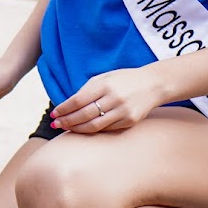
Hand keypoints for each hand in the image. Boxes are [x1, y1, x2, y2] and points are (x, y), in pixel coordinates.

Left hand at [50, 65, 164, 133]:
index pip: (78, 100)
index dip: (64, 109)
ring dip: (77, 128)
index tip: (54, 114)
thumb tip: (68, 104)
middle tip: (56, 124)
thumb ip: (87, 89)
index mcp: (105, 85)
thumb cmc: (124, 79)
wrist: (153, 84)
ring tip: (66, 128)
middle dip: (67, 121)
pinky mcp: (130, 121)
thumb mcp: (104, 77)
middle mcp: (114, 98)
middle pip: (84, 114)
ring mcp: (123, 111)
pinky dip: (93, 130)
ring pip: (94, 125)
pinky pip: (107, 128)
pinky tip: (83, 129)